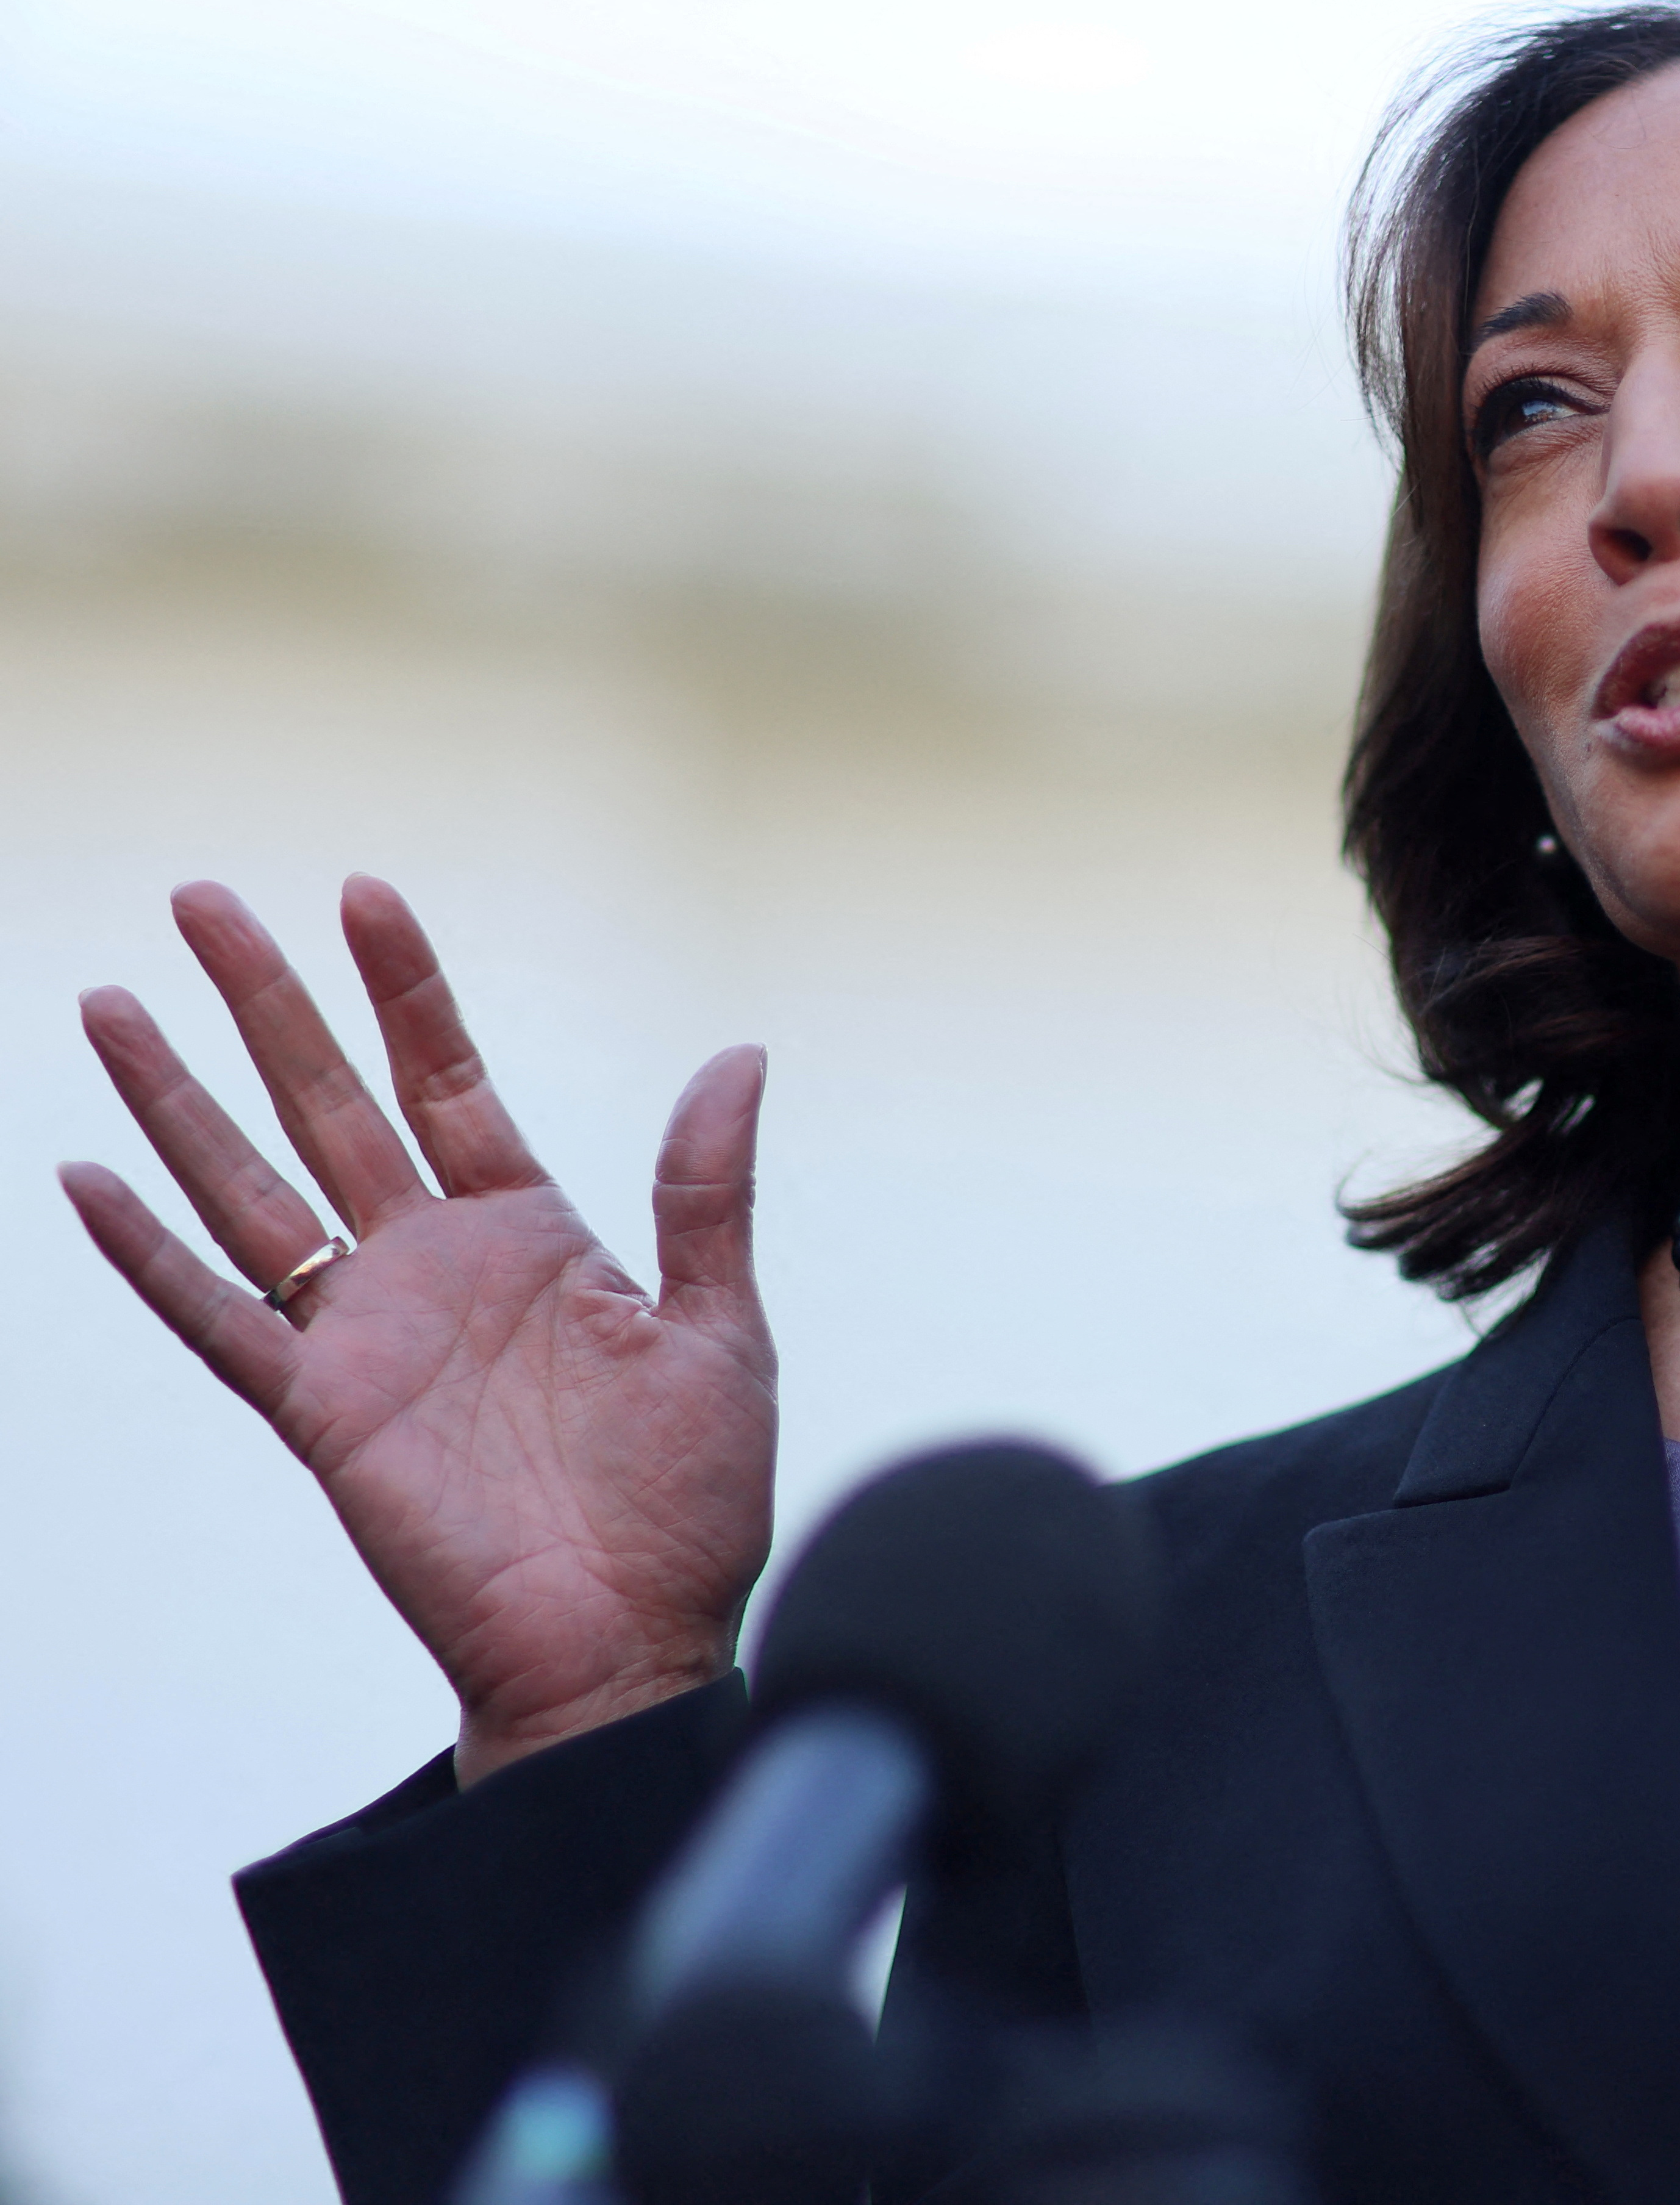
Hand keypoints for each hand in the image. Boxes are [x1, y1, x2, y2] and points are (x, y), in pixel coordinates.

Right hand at [61, 876, 775, 1780]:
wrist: (634, 1640)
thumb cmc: (689, 1504)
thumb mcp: (720, 1329)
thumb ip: (705, 1194)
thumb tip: (738, 1055)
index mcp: (532, 1235)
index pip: (446, 1077)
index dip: (406, 988)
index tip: (361, 892)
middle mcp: (434, 1267)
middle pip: (327, 1102)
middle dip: (268, 1001)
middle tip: (203, 897)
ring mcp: (368, 1335)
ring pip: (250, 1185)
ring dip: (180, 1097)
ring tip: (115, 1002)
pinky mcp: (323, 1411)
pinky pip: (218, 1316)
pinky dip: (147, 1251)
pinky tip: (88, 1175)